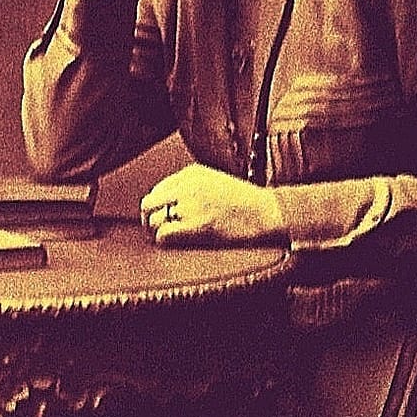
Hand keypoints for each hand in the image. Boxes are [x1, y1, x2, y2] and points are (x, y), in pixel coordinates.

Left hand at [140, 164, 287, 246]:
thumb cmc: (245, 201)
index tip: (162, 217)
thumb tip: (169, 203)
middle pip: (149, 203)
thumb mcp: (214, 181)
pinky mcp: (198, 225)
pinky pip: (164, 234)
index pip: (157, 189)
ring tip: (168, 238)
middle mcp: (187, 186)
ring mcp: (192, 205)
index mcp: (191, 174)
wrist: (267, 212)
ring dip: (157, 232)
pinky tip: (173, 243)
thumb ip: (191, 187)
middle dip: (150, 219)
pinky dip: (164, 240)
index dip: (157, 207)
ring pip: (155, 220)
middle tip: (157, 230)